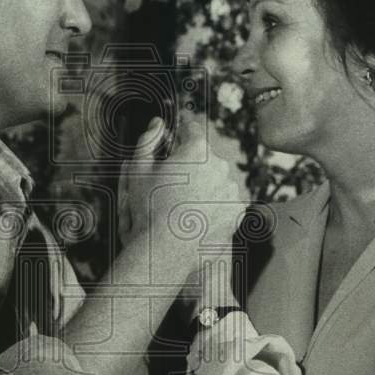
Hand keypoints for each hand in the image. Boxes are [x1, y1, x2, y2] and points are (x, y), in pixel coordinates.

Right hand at [118, 116, 247, 250]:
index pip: (192, 129)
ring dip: (205, 185)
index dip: (181, 131)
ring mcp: (231, 190)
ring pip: (217, 179)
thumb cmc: (148, 209)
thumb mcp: (138, 169)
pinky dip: (214, 205)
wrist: (166, 250)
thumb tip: (157, 124)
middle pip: (205, 157)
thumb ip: (147, 140)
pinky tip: (196, 216)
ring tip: (183, 204)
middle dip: (191, 164)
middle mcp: (220, 165)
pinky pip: (225, 201)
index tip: (177, 134)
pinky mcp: (237, 212)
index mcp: (197, 149)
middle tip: (172, 183)